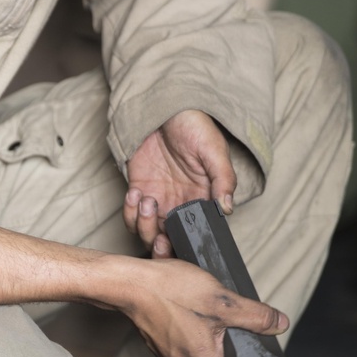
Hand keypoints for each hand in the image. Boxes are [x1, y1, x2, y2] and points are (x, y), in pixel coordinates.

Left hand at [125, 110, 235, 256]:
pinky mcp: (138, 192)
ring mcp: (158, 201)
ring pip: (147, 234)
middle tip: (160, 235)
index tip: (178, 240)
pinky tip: (135, 192)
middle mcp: (180, 206)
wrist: (165, 108)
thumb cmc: (194, 126)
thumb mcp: (214, 150)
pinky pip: (131, 216)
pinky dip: (129, 212)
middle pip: (169, 243)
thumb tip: (227, 208)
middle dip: (161, 247)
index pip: (196, 236)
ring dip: (144, 226)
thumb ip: (223, 179)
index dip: (186, 247)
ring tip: (147, 200)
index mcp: (202, 201)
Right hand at [125, 257, 287, 356]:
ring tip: (213, 320)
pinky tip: (192, 312)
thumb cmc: (170, 294)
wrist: (129, 284)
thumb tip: (279, 323)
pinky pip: (181, 348)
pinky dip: (190, 335)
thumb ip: (256, 316)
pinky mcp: (158, 345)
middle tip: (238, 336)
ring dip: (208, 345)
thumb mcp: (224, 301)